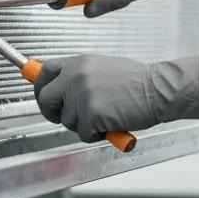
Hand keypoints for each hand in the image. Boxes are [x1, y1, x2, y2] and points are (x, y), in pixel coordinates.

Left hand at [32, 54, 198, 143]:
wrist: (158, 90)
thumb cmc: (137, 82)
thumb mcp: (102, 68)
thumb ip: (78, 75)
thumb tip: (56, 85)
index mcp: (78, 63)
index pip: (44, 71)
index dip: (40, 86)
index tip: (42, 95)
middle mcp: (75, 77)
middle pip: (45, 99)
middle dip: (54, 113)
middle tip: (69, 117)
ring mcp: (82, 96)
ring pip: (66, 122)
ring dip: (83, 125)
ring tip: (105, 115)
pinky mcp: (90, 115)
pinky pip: (83, 134)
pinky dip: (96, 135)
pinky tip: (111, 123)